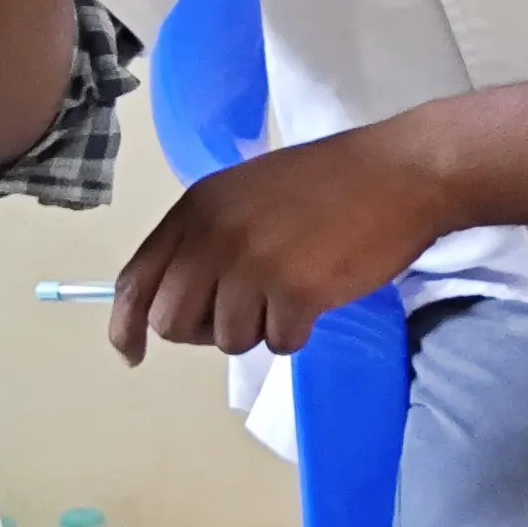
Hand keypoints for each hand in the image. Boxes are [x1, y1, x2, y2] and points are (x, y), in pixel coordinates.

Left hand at [110, 122, 458, 360]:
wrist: (401, 173)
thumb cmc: (329, 183)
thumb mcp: (248, 195)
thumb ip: (207, 238)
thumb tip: (177, 303)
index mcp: (197, 208)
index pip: (137, 279)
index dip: (125, 325)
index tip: (131, 353)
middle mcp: (215, 235)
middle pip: (172, 321)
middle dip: (203, 330)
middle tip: (245, 311)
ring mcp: (254, 264)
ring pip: (227, 339)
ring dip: (259, 328)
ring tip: (292, 289)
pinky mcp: (296, 292)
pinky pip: (278, 343)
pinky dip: (298, 332)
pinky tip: (318, 296)